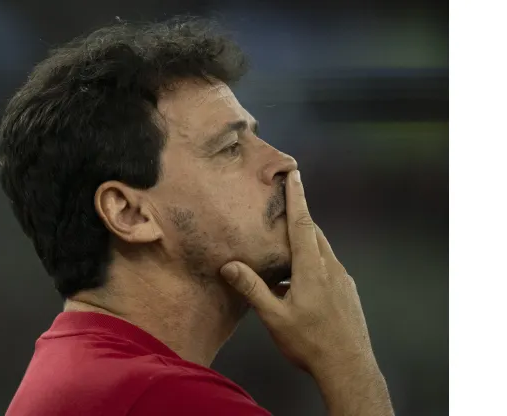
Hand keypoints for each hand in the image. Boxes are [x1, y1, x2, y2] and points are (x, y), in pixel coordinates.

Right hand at [219, 170, 373, 376]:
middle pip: (313, 233)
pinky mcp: (348, 292)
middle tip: (281, 206)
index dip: (297, 198)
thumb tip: (229, 265)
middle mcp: (331, 268)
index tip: (294, 174)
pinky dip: (312, 260)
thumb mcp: (274, 317)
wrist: (349, 367)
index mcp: (312, 269)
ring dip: (304, 241)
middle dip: (298, 216)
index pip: (302, 224)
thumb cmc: (310, 342)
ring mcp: (343, 280)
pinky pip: (327, 266)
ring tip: (284, 243)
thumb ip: (252, 289)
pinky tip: (298, 279)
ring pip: (321, 250)